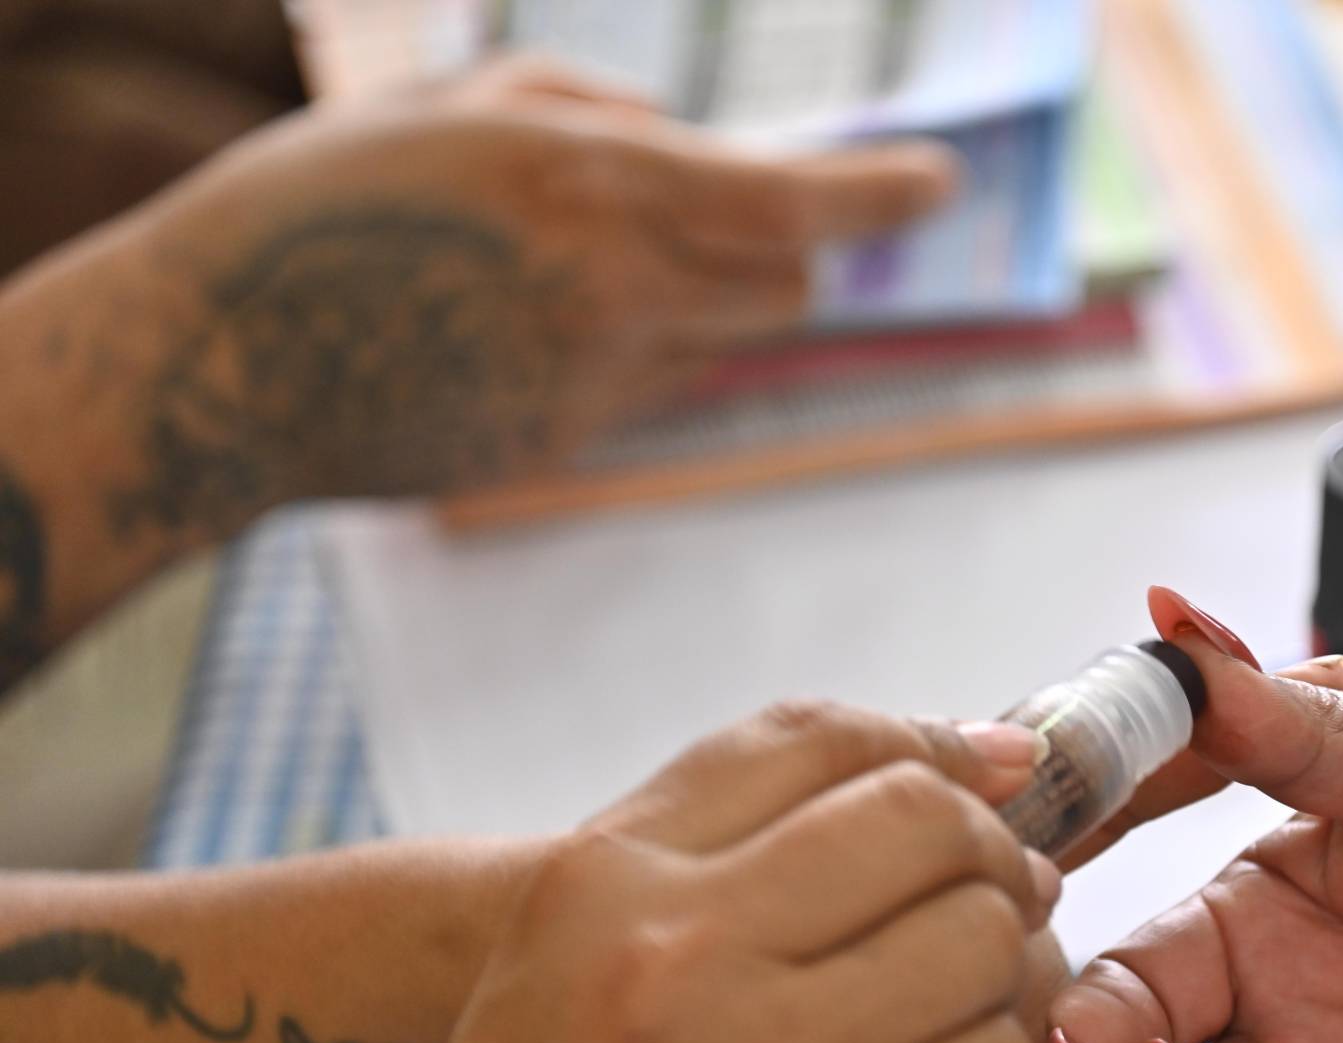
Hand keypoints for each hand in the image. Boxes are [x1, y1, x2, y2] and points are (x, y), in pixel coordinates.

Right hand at [114, 57, 953, 527]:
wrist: (216, 357)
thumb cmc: (324, 204)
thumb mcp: (459, 106)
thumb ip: (600, 115)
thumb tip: (704, 149)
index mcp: (590, 183)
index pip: (790, 198)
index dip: (880, 192)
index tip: (939, 184)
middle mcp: (613, 291)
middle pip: (787, 285)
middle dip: (787, 248)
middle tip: (739, 220)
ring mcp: (593, 384)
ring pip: (720, 342)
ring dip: (699, 301)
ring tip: (567, 271)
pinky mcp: (564, 447)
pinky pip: (646, 391)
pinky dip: (624, 354)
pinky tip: (514, 332)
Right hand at [328, 702, 1051, 1042]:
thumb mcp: (582, 935)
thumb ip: (748, 820)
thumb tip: (984, 750)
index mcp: (609, 881)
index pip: (820, 740)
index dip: (929, 743)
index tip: (976, 772)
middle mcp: (682, 958)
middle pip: (927, 826)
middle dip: (986, 850)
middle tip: (986, 891)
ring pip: (983, 943)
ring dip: (1002, 960)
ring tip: (965, 990)